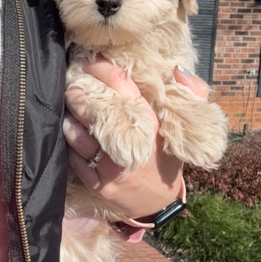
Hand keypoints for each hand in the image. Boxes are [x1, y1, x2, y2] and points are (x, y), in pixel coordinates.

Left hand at [63, 59, 209, 219]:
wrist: (157, 202)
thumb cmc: (167, 157)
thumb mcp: (184, 126)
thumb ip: (192, 92)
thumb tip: (178, 68)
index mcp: (152, 125)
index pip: (122, 87)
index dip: (102, 68)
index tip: (90, 59)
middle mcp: (132, 145)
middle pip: (93, 110)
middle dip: (78, 93)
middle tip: (72, 84)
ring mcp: (112, 167)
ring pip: (78, 134)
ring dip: (70, 118)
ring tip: (68, 108)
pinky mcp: (98, 184)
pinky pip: (74, 157)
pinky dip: (69, 142)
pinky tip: (69, 132)